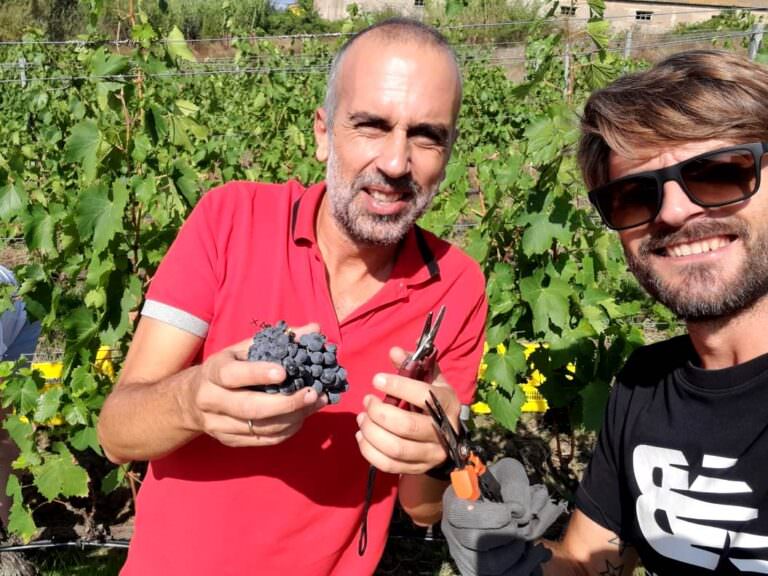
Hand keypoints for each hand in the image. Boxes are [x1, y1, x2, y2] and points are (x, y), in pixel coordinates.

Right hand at [185, 323, 327, 446]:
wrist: (192, 399)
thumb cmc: (228, 367)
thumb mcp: (244, 349)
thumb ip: (279, 339)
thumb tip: (313, 328)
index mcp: (213, 372)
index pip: (231, 375)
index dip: (257, 374)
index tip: (284, 372)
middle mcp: (211, 400)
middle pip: (249, 407)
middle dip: (285, 403)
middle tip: (311, 393)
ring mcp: (219, 424)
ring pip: (261, 427)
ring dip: (294, 417)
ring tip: (316, 402)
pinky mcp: (230, 440)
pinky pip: (265, 440)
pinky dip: (288, 429)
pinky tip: (303, 416)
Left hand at [355, 347, 455, 474]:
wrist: (447, 436)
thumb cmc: (434, 402)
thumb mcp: (430, 379)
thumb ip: (413, 364)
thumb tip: (394, 351)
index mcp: (447, 404)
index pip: (423, 396)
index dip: (398, 386)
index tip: (376, 379)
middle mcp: (442, 432)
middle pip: (406, 426)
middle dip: (379, 413)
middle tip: (367, 401)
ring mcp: (430, 454)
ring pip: (395, 448)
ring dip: (371, 432)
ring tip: (361, 418)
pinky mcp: (417, 469)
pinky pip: (388, 465)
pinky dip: (369, 451)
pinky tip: (362, 435)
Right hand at [441, 458, 564, 575]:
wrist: (498, 503)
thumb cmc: (501, 484)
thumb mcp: (508, 471)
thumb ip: (514, 483)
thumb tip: (521, 511)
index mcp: (454, 501)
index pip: (460, 513)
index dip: (491, 515)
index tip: (515, 510)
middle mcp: (452, 530)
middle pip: (475, 542)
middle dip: (507, 534)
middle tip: (522, 525)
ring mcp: (462, 553)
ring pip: (487, 566)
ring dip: (516, 553)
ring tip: (530, 540)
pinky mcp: (475, 570)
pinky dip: (523, 568)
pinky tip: (535, 555)